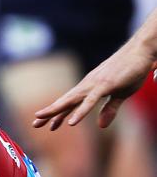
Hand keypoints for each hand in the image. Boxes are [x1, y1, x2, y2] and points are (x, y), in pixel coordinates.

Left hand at [33, 42, 154, 129]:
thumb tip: (101, 126)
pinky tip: (71, 122)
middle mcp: (88, 86)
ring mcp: (95, 85)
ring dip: (57, 111)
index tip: (45, 124)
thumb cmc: (131, 71)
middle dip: (49, 113)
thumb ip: (109, 110)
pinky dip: (80, 111)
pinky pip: (90, 101)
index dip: (57, 114)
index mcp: (89, 88)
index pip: (69, 103)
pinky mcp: (106, 85)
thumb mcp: (120, 95)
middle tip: (34, 124)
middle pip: (65, 102)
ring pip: (72, 100)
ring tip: (43, 120)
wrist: (141, 51)